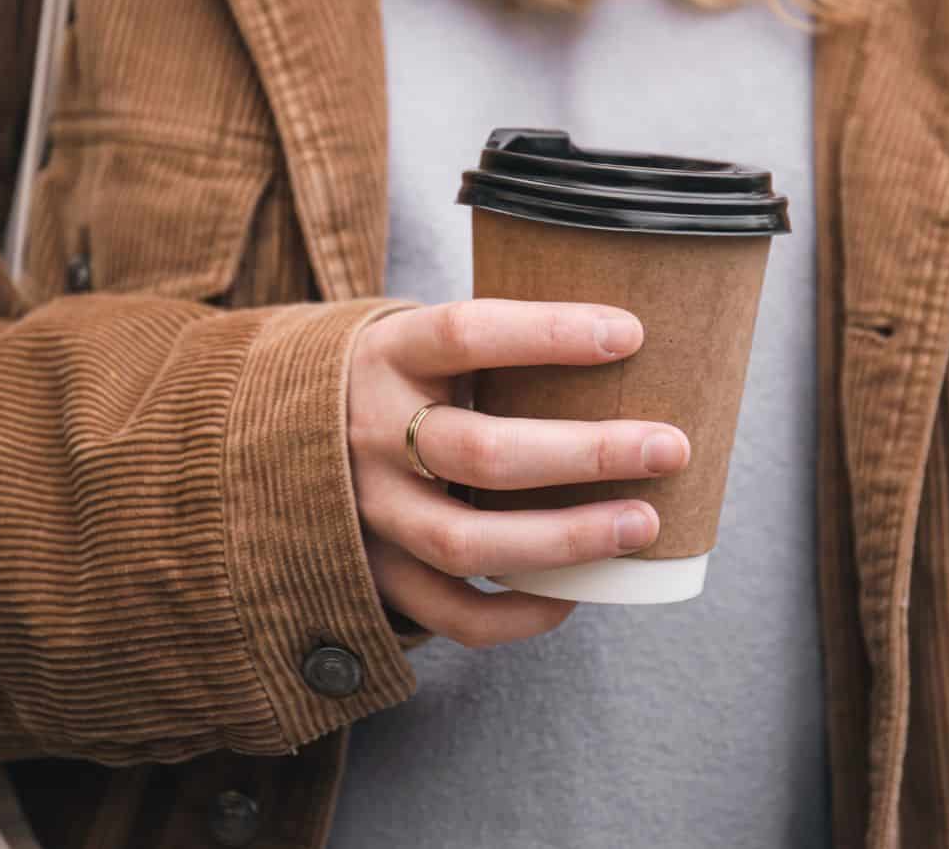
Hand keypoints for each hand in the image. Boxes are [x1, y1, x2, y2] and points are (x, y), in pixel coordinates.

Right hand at [348, 299, 690, 647]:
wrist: (280, 432)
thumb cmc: (397, 381)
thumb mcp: (423, 340)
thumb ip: (495, 346)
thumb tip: (631, 342)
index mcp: (389, 355)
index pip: (467, 334)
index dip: (549, 334)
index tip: (631, 334)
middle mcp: (370, 433)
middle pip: (483, 453)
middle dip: (587, 453)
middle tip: (668, 447)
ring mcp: (368, 510)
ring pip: (467, 542)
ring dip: (565, 540)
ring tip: (642, 525)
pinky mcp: (372, 570)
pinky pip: (448, 612)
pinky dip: (517, 614)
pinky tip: (575, 596)